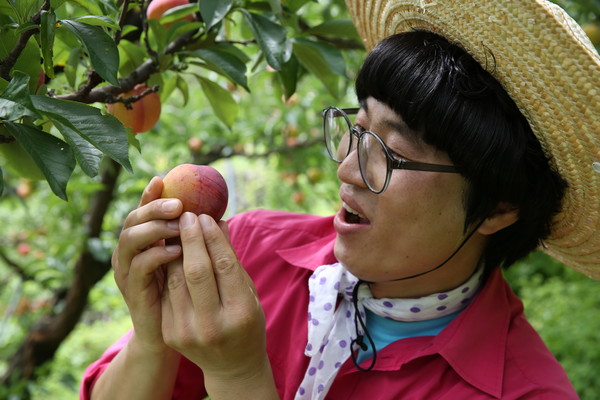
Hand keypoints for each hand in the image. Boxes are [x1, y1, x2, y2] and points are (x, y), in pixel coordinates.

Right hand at [112, 176, 182, 352]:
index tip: (163, 179)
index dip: (149, 194)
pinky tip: (177, 251)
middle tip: (178, 203)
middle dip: (154, 207)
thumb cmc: (184, 292)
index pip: (143, 210)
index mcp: (143, 240)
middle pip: (133, 219)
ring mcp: (127, 270)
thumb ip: (194, 239)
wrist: (171, 333)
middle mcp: (130, 252)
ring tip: (179, 224)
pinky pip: (138, 266)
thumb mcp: (189, 260)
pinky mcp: (132, 289)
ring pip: (130, 239)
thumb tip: (218, 215)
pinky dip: (157, 254)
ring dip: (155, 228)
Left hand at [161, 213, 268, 380]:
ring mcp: (188, 331)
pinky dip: (168, 267)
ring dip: (174, 249)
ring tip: (176, 228)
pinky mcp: (170, 333)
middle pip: (197, 270)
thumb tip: (218, 222)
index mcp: (240, 313)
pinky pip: (167, 291)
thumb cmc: (246, 322)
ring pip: (176, 278)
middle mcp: (213, 324)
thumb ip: (232, 261)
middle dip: (190, 238)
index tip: (205, 216)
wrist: (231, 366)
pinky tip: (170, 251)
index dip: (213, 238)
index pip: (225, 266)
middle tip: (187, 215)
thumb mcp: (248, 293)